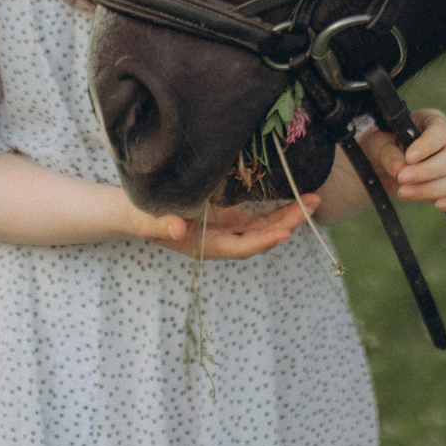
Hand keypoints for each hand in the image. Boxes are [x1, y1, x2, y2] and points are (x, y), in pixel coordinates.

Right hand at [124, 195, 316, 260]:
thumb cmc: (139, 216)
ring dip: (287, 215)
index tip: (285, 232)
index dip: (263, 241)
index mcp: (205, 246)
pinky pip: (256, 217)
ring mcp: (225, 230)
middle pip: (260, 236)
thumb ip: (160, 225)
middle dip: (286, 223)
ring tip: (312, 200)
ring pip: (262, 226)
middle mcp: (221, 241)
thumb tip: (177, 230)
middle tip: (311, 206)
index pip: (241, 246)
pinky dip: (274, 209)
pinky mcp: (226, 217)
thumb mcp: (146, 220)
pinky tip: (292, 199)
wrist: (133, 212)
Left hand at [358, 109, 445, 213]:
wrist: (378, 168)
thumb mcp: (375, 143)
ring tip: (403, 192)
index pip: (440, 131)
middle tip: (402, 178)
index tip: (409, 157)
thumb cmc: (379, 148)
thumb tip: (400, 168)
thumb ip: (386, 151)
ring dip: (431, 189)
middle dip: (427, 171)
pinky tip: (440, 205)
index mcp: (430, 123)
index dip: (428, 145)